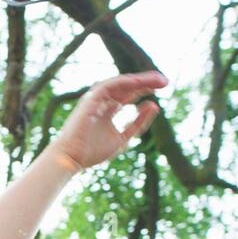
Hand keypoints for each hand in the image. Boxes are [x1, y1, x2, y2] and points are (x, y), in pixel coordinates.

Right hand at [47, 71, 167, 171]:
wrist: (72, 158)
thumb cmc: (93, 152)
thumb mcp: (123, 138)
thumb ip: (138, 123)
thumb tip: (154, 105)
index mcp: (109, 109)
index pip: (130, 94)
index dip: (146, 89)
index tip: (163, 88)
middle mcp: (103, 101)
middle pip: (128, 87)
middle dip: (147, 82)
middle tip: (165, 81)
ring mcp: (96, 99)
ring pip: (121, 84)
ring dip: (139, 80)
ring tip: (158, 80)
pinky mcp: (90, 100)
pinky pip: (109, 86)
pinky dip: (124, 83)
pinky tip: (139, 82)